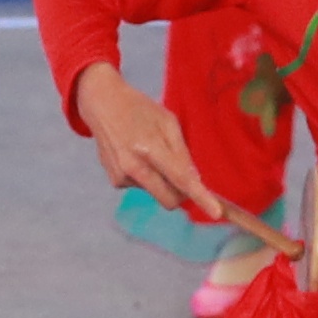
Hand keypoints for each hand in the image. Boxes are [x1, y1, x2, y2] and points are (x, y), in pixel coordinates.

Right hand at [73, 62, 221, 227]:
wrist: (101, 104)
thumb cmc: (139, 109)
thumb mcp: (167, 121)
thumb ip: (181, 152)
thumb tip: (194, 179)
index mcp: (150, 148)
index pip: (180, 178)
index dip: (200, 197)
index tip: (215, 212)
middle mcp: (134, 167)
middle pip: (169, 199)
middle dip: (181, 195)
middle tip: (183, 175)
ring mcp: (121, 176)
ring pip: (156, 192)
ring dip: (160, 180)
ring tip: (148, 152)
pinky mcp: (115, 181)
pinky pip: (141, 187)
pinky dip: (145, 177)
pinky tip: (135, 156)